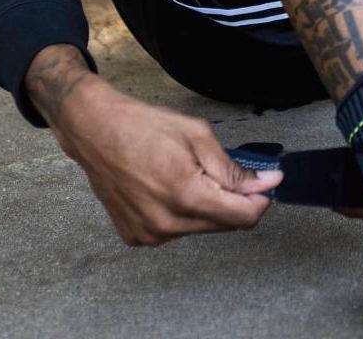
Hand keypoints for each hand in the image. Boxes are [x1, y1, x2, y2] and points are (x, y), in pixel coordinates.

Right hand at [26, 46, 281, 244]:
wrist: (95, 132)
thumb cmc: (146, 126)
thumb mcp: (198, 135)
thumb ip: (233, 168)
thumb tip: (267, 183)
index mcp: (186, 195)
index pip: (242, 217)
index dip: (260, 200)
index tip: (266, 182)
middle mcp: (167, 224)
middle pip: (223, 224)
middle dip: (235, 200)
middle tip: (227, 171)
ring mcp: (149, 234)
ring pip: (200, 227)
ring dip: (207, 206)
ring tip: (190, 173)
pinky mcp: (135, 236)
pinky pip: (175, 230)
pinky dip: (183, 212)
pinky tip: (168, 186)